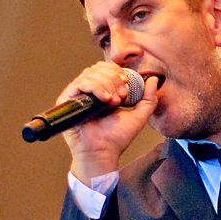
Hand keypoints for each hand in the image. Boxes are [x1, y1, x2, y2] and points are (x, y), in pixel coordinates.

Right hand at [58, 62, 159, 183]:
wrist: (103, 152)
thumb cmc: (117, 138)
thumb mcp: (139, 116)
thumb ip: (149, 98)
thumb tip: (153, 79)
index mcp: (102, 91)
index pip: (107, 68)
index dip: (118, 72)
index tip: (127, 87)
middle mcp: (88, 91)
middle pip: (99, 67)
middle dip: (114, 78)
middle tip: (121, 96)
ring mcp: (77, 95)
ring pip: (90, 73)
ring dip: (106, 84)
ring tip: (113, 102)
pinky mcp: (66, 100)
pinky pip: (80, 83)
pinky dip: (95, 87)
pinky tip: (104, 100)